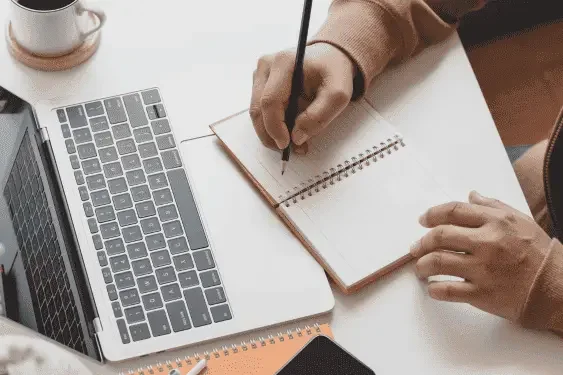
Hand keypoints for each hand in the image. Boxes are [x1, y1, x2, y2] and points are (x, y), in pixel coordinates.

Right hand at [250, 43, 355, 152]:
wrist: (330, 57)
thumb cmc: (334, 72)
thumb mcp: (338, 95)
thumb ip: (319, 117)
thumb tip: (296, 137)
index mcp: (283, 63)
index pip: (269, 102)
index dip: (275, 128)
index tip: (287, 144)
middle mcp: (266, 65)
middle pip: (258, 109)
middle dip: (271, 135)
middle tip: (290, 150)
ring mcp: (260, 74)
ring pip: (256, 112)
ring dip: (271, 133)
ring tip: (293, 142)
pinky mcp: (260, 83)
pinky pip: (260, 110)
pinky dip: (272, 125)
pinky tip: (288, 130)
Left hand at [410, 191, 551, 322]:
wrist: (557, 289)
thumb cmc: (538, 253)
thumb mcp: (519, 221)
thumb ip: (493, 206)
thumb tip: (471, 195)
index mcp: (495, 222)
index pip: (453, 211)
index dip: (432, 214)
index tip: (422, 220)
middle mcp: (487, 243)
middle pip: (439, 236)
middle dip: (421, 242)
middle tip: (415, 248)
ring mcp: (483, 269)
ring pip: (438, 262)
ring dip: (422, 265)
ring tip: (420, 268)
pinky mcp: (482, 294)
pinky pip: (447, 290)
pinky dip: (434, 289)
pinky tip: (432, 287)